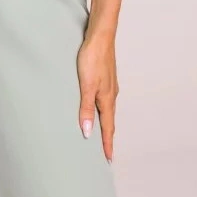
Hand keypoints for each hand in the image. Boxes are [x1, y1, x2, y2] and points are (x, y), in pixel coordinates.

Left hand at [76, 33, 118, 162]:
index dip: (107, 144)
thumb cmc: (93, 58)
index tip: (108, 160)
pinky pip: (104, 99)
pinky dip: (101, 110)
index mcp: (107, 99)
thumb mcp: (86, 85)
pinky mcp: (105, 77)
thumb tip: (87, 132)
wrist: (100, 36)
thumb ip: (86, 108)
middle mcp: (111, 94)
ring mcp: (109, 85)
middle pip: (109, 121)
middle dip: (107, 137)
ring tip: (100, 134)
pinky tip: (96, 107)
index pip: (107, 128)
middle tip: (105, 152)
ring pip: (107, 110)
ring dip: (105, 123)